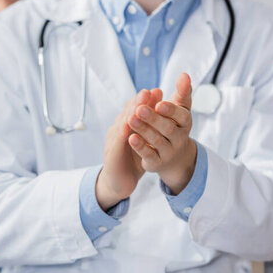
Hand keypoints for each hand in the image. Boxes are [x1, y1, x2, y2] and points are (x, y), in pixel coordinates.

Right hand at [96, 88, 162, 209]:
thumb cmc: (132, 159)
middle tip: (147, 92)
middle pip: (127, 112)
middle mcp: (118, 130)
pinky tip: (127, 129)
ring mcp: (112, 141)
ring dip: (128, 114)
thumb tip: (160, 108)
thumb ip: (150, 125)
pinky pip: (116, 143)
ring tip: (138, 106)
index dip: (144, 100)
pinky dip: (122, 134)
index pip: (134, 108)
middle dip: (137, 102)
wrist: (120, 181)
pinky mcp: (111, 155)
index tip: (156, 91)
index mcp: (126, 125)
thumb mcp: (144, 140)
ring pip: (120, 124)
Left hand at [127, 73, 196, 194]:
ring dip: (144, 130)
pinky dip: (140, 147)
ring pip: (157, 140)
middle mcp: (179, 138)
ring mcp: (169, 151)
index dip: (171, 110)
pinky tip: (130, 138)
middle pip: (167, 128)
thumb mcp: (180, 109)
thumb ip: (182, 92)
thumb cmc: (174, 125)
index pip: (182, 116)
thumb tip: (184, 74)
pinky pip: (149, 155)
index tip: (159, 104)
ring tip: (131, 119)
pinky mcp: (157, 162)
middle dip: (153, 118)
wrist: (175, 157)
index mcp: (185, 123)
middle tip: (140, 109)